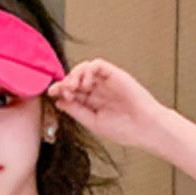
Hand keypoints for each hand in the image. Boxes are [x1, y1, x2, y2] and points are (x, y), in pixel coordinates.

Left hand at [46, 60, 167, 150]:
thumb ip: (76, 111)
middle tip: (61, 90)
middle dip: (65, 82)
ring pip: (84, 69)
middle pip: (76, 79)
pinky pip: (96, 65)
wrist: (144, 128)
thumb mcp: (94, 122)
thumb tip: (59, 101)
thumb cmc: (124, 129)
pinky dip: (87, 71)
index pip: (73, 92)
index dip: (61, 90)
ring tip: (73, 87)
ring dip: (74, 75)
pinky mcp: (114, 74)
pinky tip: (85, 84)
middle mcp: (98, 91)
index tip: (51, 93)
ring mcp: (106, 82)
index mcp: (93, 103)